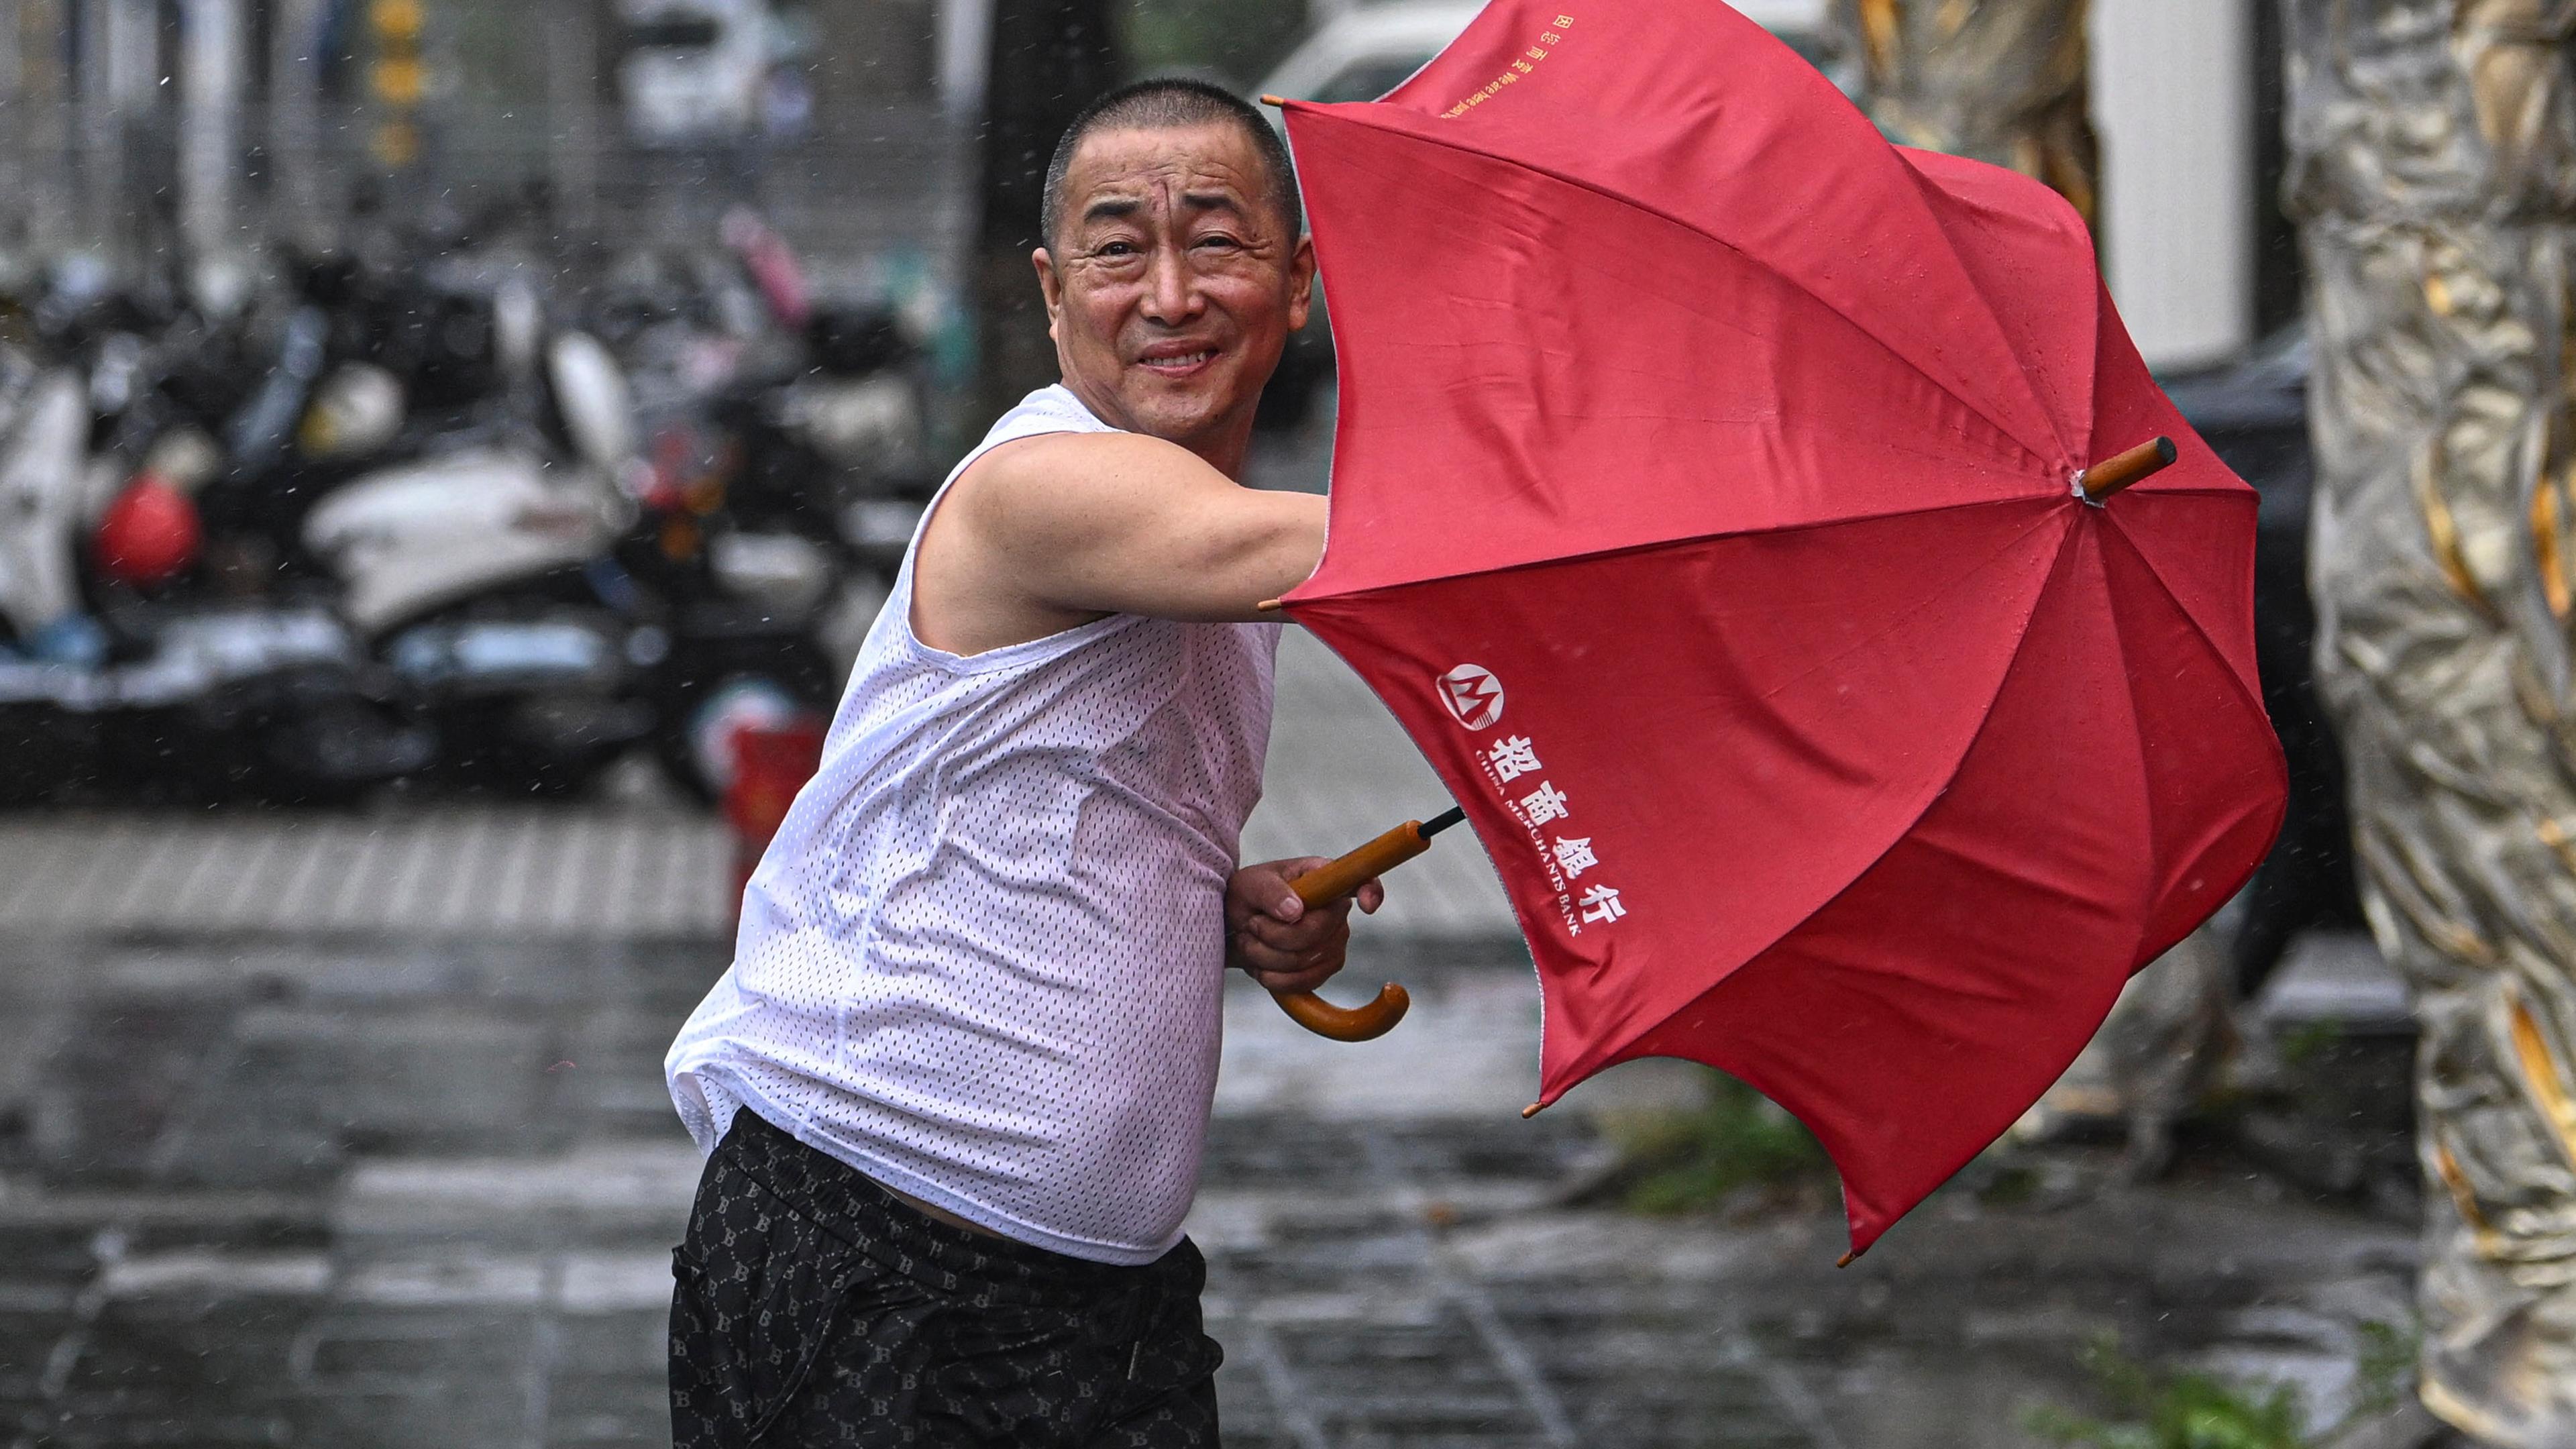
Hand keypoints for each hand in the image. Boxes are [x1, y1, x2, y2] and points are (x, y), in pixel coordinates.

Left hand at [1226, 857, 1383, 995]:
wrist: (1234, 928)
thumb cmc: (1247, 896)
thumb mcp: (1250, 885)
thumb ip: (1270, 892)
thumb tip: (1295, 911)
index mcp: (1324, 878)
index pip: (1361, 880)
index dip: (1371, 892)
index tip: (1367, 905)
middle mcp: (1337, 911)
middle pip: (1316, 933)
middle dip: (1272, 934)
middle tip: (1251, 924)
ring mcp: (1335, 941)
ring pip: (1304, 961)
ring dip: (1265, 956)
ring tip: (1251, 941)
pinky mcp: (1325, 968)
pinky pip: (1303, 982)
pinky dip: (1273, 977)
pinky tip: (1260, 964)